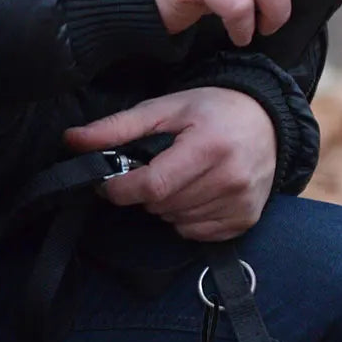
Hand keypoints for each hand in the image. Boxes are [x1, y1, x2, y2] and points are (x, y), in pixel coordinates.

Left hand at [64, 88, 276, 240]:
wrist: (269, 123)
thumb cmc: (214, 111)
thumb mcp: (166, 109)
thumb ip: (118, 127)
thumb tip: (72, 140)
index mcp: (209, 147)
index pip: (153, 186)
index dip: (121, 189)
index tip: (111, 182)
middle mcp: (230, 178)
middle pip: (162, 206)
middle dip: (147, 193)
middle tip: (156, 171)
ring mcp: (241, 202)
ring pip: (177, 222)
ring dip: (167, 206)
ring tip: (181, 180)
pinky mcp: (247, 218)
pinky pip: (198, 233)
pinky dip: (187, 219)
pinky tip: (197, 195)